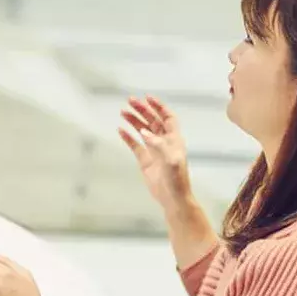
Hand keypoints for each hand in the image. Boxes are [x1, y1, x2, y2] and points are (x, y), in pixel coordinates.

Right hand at [119, 95, 192, 210]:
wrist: (172, 197)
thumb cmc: (176, 179)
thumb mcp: (170, 160)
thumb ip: (158, 144)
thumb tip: (144, 132)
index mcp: (174, 139)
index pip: (167, 117)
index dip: (159, 106)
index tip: (148, 98)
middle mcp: (164, 142)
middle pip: (152, 120)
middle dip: (142, 110)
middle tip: (130, 101)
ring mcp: (153, 150)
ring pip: (142, 130)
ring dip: (134, 120)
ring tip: (123, 111)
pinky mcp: (145, 160)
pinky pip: (134, 145)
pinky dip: (128, 137)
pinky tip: (120, 130)